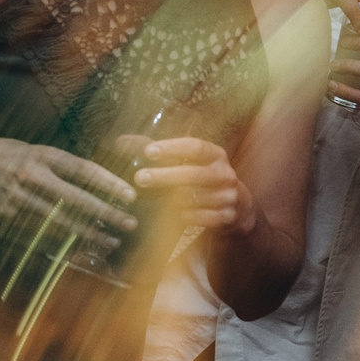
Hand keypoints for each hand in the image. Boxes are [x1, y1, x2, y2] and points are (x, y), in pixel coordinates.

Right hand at [0, 124, 135, 259]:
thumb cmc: (5, 154)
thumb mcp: (34, 151)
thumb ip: (61, 167)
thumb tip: (97, 184)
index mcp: (42, 155)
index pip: (83, 170)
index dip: (109, 184)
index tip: (131, 195)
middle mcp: (32, 176)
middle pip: (77, 199)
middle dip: (106, 214)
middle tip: (130, 224)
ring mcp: (18, 198)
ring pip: (61, 222)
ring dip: (88, 234)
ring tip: (110, 241)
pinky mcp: (5, 217)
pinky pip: (39, 234)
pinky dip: (62, 243)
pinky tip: (79, 249)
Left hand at [118, 135, 251, 231]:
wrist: (238, 207)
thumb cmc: (202, 178)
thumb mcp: (189, 161)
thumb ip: (158, 152)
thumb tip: (121, 142)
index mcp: (216, 155)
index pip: (195, 147)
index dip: (172, 148)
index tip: (148, 152)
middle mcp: (225, 174)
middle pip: (194, 173)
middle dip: (165, 176)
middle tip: (140, 178)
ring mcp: (229, 196)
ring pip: (196, 197)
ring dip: (173, 199)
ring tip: (157, 199)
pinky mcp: (228, 216)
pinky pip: (202, 217)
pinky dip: (186, 216)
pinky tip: (175, 215)